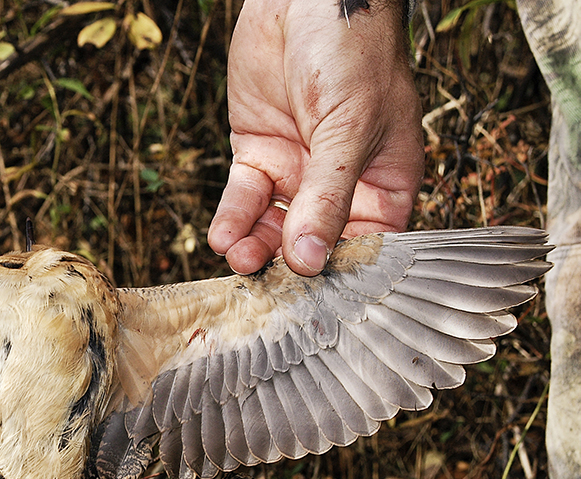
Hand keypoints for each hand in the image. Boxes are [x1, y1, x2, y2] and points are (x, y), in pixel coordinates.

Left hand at [207, 0, 423, 274]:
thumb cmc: (352, 50)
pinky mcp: (258, 156)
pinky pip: (243, 201)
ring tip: (241, 260)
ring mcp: (296, 172)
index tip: (318, 300)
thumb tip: (312, 260)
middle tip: (268, 290)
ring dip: (255, 249)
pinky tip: (223, 237)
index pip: (369, 244)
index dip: (345, 273)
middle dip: (289, 268)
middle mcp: (339, 184)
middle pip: (314, 244)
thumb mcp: (349, 128)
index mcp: (384, 181)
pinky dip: (232, 221)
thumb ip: (327, 197)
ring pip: (273, 229)